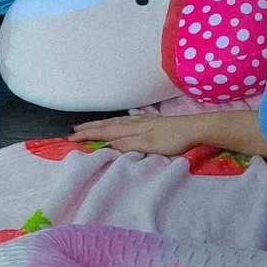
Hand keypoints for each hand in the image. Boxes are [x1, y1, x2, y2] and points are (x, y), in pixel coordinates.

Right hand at [68, 114, 204, 156]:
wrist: (195, 128)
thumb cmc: (174, 139)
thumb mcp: (150, 145)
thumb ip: (128, 145)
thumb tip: (106, 145)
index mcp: (132, 128)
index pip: (104, 131)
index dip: (87, 134)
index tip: (71, 138)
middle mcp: (135, 122)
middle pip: (107, 124)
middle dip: (89, 127)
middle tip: (73, 130)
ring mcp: (143, 121)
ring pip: (116, 121)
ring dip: (100, 124)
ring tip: (89, 126)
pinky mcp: (151, 122)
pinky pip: (125, 121)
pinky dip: (115, 122)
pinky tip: (119, 122)